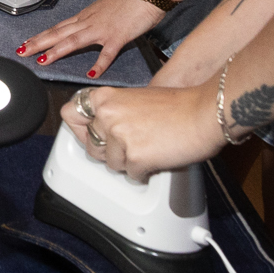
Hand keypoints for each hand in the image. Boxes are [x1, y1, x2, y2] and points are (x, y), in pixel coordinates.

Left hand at [16, 0, 162, 77]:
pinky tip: (90, 74)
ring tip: (41, 60)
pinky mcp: (118, 36)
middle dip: (38, 43)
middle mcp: (89, 22)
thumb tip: (90, 30)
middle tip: (21, 51)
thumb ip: (97, 21)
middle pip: (58, 33)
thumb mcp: (107, 10)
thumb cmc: (130, 0)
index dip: (41, 36)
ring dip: (56, 51)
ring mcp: (102, 29)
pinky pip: (107, 53)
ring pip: (73, 40)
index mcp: (86, 16)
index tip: (26, 43)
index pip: (58, 28)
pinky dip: (98, 64)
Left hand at [62, 81, 224, 180]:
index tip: (89, 134)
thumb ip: (115, 112)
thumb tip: (104, 128)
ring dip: (129, 162)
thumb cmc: (179, 106)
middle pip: (90, 146)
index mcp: (105, 97)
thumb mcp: (136, 98)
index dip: (79, 129)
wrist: (204, 113)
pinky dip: (146, 171)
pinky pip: (132, 174)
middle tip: (129, 147)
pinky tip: (158, 156)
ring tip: (150, 148)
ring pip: (112, 163)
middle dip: (108, 152)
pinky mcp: (134, 157)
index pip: (69, 114)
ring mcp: (118, 136)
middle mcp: (106, 114)